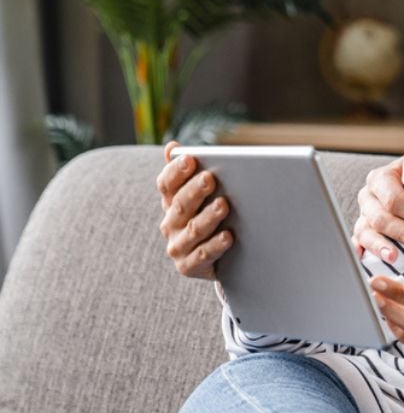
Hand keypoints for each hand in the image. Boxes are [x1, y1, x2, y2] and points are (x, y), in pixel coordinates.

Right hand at [156, 140, 232, 279]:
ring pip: (193, 230)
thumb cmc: (212, 217)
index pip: (166, 185)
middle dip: (194, 191)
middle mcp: (171, 224)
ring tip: (223, 204)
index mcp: (171, 203)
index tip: (190, 159)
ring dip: (208, 217)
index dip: (175, 172)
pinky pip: (202, 256)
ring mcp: (178, 246)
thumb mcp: (201, 195)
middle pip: (180, 205)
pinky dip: (215, 245)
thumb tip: (172, 145)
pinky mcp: (188, 266)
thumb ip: (187, 171)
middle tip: (210, 178)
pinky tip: (228, 236)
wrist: (222, 258)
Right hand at [353, 137, 403, 262]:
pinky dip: (361, 255)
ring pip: (365, 234)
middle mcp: (368, 198)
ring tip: (395, 258)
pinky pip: (358, 245)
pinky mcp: (364, 233)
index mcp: (380, 178)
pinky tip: (368, 265)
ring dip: (380, 247)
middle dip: (403, 233)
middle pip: (380, 219)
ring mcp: (364, 217)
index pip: (393, 199)